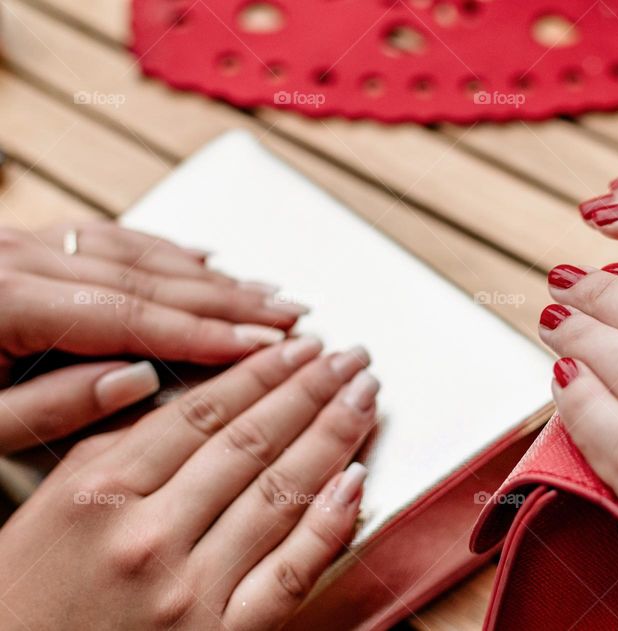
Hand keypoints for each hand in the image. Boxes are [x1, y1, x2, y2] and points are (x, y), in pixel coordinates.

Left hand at [0, 221, 308, 453]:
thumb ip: (50, 407)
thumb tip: (138, 381)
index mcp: (3, 299)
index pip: (130, 316)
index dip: (205, 332)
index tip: (265, 344)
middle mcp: (18, 258)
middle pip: (148, 277)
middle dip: (229, 299)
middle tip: (290, 316)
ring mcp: (25, 244)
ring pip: (139, 253)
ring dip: (209, 276)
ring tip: (268, 292)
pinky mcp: (30, 246)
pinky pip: (112, 238)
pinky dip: (167, 252)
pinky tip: (205, 260)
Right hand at [0, 338, 378, 629]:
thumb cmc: (30, 598)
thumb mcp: (53, 506)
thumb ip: (117, 445)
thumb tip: (190, 396)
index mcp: (101, 492)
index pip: (204, 413)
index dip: (263, 372)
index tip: (300, 346)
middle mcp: (149, 535)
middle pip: (252, 442)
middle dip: (312, 390)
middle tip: (350, 357)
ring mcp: (190, 590)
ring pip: (280, 494)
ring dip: (333, 437)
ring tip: (364, 399)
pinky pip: (291, 571)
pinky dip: (330, 522)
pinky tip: (358, 479)